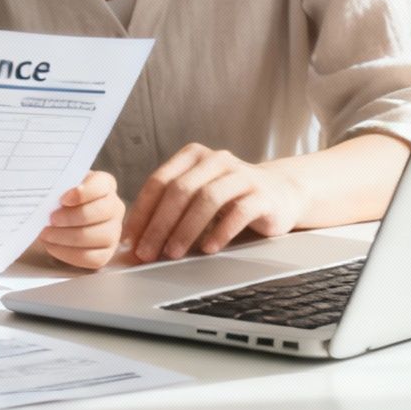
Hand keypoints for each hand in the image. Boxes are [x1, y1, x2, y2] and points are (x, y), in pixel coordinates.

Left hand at [35, 171, 122, 269]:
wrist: (60, 216)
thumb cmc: (60, 198)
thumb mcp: (60, 186)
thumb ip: (57, 188)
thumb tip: (47, 197)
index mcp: (105, 184)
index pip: (100, 185)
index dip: (83, 193)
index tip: (63, 199)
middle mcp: (115, 207)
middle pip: (101, 212)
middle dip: (71, 217)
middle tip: (51, 219)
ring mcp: (113, 231)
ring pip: (96, 236)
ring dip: (67, 237)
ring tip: (47, 234)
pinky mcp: (106, 253)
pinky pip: (91, 257)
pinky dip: (68, 253)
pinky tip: (53, 246)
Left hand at [123, 144, 305, 262]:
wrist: (280, 194)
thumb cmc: (230, 198)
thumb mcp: (197, 194)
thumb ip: (170, 209)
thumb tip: (136, 241)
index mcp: (193, 156)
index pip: (159, 181)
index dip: (142, 211)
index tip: (130, 239)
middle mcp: (216, 159)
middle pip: (179, 190)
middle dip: (159, 224)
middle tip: (147, 252)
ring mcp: (241, 175)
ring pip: (206, 199)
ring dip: (186, 229)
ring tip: (173, 253)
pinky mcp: (262, 194)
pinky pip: (238, 212)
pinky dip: (220, 232)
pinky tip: (208, 249)